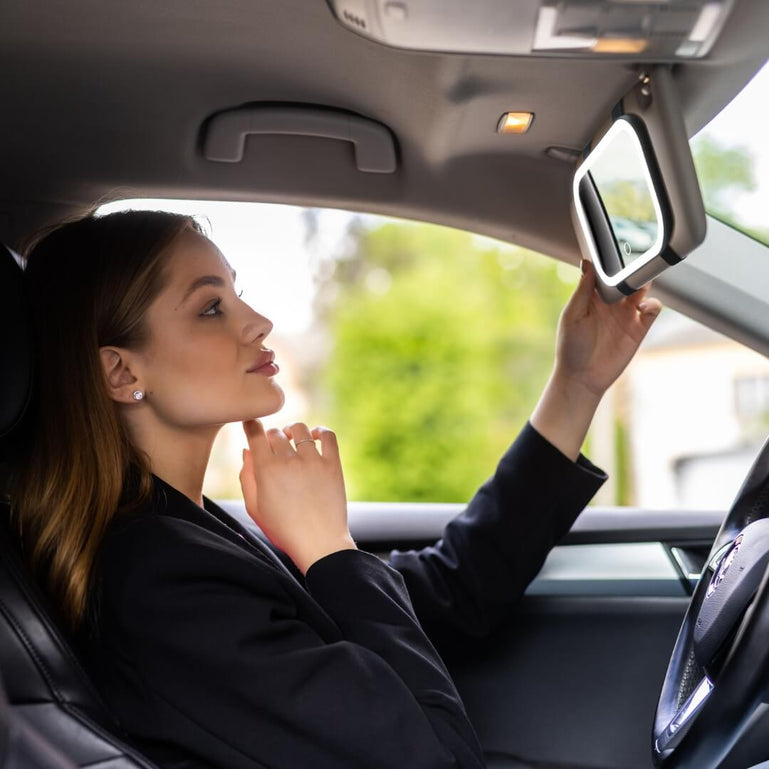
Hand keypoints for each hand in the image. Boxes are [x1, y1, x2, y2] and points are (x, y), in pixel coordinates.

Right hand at [239, 419, 355, 574]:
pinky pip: (327, 435)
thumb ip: (246, 477)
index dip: (251, 425)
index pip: (256, 434)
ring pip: (300, 429)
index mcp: (266, 470)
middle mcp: (289, 461)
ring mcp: (313, 461)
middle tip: (273, 446)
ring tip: (292, 440)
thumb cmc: (284, 529)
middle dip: (271, 436)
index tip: (252, 425)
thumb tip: (247, 450)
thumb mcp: (255, 508)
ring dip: (292, 431)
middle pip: (276, 433)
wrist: (318, 544)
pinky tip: (315, 436)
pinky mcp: (332, 464)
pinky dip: (320, 431)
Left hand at [554, 259, 661, 397]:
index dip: (611, 263)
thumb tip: (587, 263)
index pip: (605, 274)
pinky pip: (652, 310)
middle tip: (634, 265)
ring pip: (642, 291)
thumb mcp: (573, 315)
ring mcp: (626, 315)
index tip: (615, 248)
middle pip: (627, 279)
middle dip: (632, 270)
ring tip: (639, 286)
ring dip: (644, 284)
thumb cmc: (571, 347)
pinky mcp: (638, 329)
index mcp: (592, 297)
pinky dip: (653, 304)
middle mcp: (610, 304)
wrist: (583, 378)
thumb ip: (583, 290)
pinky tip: (643, 307)